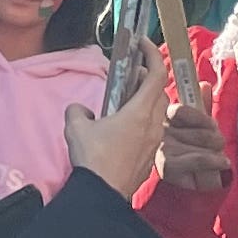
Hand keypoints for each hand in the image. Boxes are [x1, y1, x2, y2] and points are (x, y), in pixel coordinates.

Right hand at [60, 58, 173, 201]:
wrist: (102, 195)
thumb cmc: (93, 158)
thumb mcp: (76, 127)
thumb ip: (77, 111)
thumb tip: (81, 110)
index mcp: (140, 112)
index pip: (157, 74)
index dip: (153, 54)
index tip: (142, 43)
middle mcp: (153, 125)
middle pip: (161, 93)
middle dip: (148, 80)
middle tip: (130, 76)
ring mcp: (154, 143)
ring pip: (159, 114)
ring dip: (147, 102)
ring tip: (126, 103)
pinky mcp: (150, 158)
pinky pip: (153, 133)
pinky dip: (144, 123)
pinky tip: (124, 130)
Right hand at [156, 88, 232, 194]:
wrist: (178, 182)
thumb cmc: (185, 149)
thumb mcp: (193, 124)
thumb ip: (199, 105)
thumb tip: (203, 85)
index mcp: (164, 116)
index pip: (181, 111)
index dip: (200, 118)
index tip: (212, 126)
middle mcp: (159, 131)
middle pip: (194, 130)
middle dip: (212, 136)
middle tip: (219, 142)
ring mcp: (162, 149)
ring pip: (196, 142)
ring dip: (213, 149)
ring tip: (220, 155)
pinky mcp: (166, 167)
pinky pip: (195, 160)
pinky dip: (212, 161)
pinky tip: (223, 163)